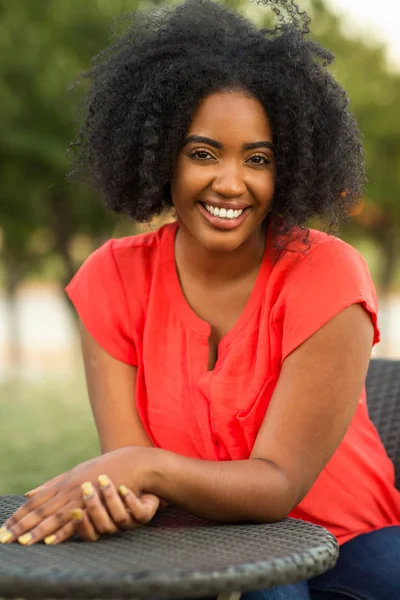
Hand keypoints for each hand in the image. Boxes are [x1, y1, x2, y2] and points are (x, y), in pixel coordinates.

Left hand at [0, 446, 155, 544]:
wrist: (132, 464)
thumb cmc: (105, 468)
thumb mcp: (76, 472)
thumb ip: (52, 484)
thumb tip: (28, 494)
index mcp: (63, 483)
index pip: (35, 502)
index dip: (19, 515)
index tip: (5, 528)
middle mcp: (68, 490)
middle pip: (40, 510)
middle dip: (20, 526)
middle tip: (4, 539)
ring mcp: (81, 497)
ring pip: (54, 517)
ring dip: (36, 531)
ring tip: (22, 543)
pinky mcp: (95, 505)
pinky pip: (76, 521)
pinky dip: (62, 532)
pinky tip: (50, 540)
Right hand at [67, 475, 160, 543]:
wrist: (141, 481)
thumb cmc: (108, 489)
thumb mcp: (85, 491)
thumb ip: (62, 496)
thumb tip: (29, 495)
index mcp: (96, 523)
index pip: (84, 530)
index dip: (79, 526)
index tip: (72, 512)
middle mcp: (112, 525)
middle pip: (101, 526)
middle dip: (94, 509)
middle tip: (87, 489)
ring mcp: (129, 521)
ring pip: (119, 518)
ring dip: (111, 499)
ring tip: (103, 480)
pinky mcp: (144, 514)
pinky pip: (138, 512)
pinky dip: (130, 500)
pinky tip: (124, 488)